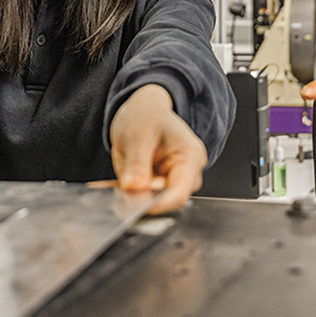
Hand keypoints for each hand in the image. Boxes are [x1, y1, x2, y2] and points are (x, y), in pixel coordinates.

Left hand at [109, 84, 207, 214]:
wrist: (143, 110)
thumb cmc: (146, 116)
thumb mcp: (137, 136)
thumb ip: (137, 164)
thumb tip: (133, 187)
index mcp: (190, 155)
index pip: (179, 192)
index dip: (158, 203)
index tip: (136, 206)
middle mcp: (189, 169)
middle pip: (170, 199)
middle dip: (147, 197)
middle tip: (125, 185)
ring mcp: (178, 177)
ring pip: (159, 199)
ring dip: (140, 193)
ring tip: (127, 174)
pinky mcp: (165, 183)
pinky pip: (151, 195)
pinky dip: (137, 191)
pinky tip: (129, 177)